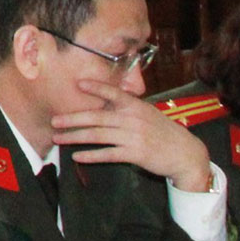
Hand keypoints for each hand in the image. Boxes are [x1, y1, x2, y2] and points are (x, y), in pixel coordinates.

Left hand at [51, 91, 213, 190]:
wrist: (184, 153)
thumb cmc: (162, 132)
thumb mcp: (147, 114)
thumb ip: (127, 108)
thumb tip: (104, 102)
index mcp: (136, 106)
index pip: (114, 93)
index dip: (96, 87)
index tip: (79, 83)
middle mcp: (133, 119)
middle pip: (98, 117)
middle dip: (73, 118)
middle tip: (54, 120)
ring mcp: (133, 137)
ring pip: (98, 136)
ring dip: (76, 137)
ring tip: (58, 138)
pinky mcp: (135, 154)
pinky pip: (108, 154)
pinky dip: (91, 156)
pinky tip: (77, 157)